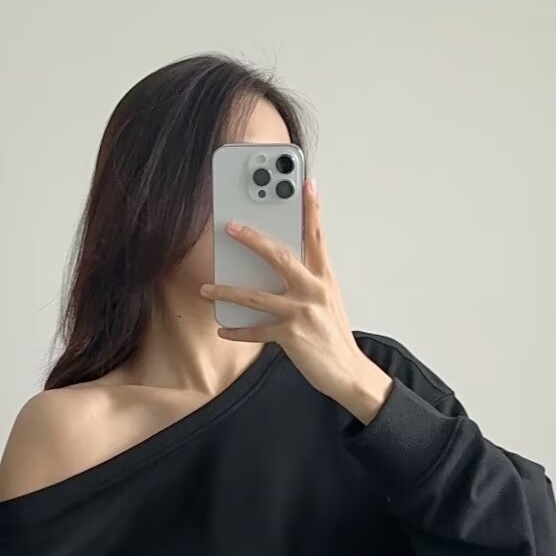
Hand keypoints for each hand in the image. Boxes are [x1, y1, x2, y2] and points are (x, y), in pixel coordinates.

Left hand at [199, 179, 392, 419]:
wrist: (348, 371)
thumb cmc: (334, 336)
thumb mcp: (328, 301)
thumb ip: (309, 281)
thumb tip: (283, 266)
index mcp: (325, 278)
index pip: (318, 236)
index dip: (313, 209)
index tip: (307, 183)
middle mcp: (314, 290)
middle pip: (280, 256)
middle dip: (253, 240)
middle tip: (231, 227)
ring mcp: (302, 312)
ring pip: (257, 296)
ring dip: (228, 291)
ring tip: (207, 288)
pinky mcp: (291, 335)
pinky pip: (257, 331)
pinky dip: (238, 331)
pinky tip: (223, 328)